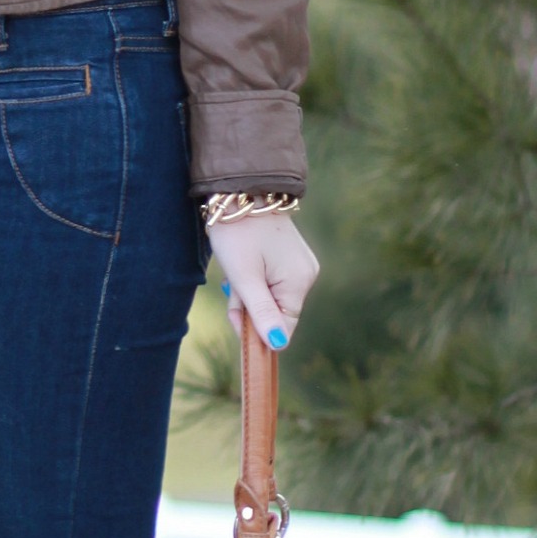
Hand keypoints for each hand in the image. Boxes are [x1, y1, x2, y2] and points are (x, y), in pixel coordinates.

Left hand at [206, 210, 318, 351]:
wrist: (238, 192)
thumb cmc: (238, 234)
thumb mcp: (245, 278)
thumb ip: (261, 313)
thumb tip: (278, 344)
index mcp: (299, 281)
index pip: (284, 325)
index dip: (259, 329)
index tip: (236, 320)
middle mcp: (306, 274)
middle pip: (277, 310)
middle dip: (250, 308)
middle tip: (230, 290)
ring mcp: (299, 264)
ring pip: (271, 296)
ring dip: (250, 294)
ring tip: (234, 275)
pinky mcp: (289, 256)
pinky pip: (272, 281)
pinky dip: (255, 280)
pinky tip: (243, 267)